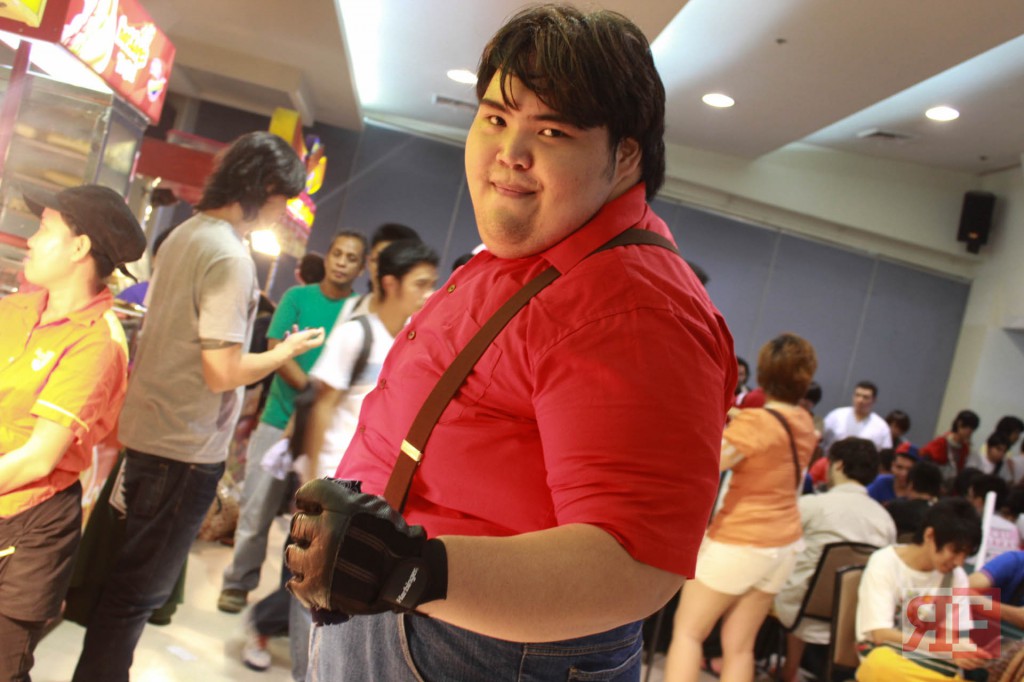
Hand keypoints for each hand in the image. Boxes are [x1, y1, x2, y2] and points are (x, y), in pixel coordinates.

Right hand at [280, 326, 324, 357]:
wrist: (282, 352)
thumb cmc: (293, 344)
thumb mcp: (304, 335)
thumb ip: (311, 332)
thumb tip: (319, 331)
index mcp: (309, 345)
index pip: (319, 341)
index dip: (322, 334)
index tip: (321, 328)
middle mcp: (304, 347)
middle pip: (309, 339)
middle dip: (309, 332)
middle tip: (308, 327)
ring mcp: (297, 348)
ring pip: (299, 338)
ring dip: (297, 332)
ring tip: (295, 326)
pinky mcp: (290, 348)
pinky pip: (291, 340)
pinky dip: (289, 336)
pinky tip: (287, 332)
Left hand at [285, 478, 446, 614]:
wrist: (408, 578)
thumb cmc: (397, 541)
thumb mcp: (379, 508)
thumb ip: (351, 502)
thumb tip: (326, 501)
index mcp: (342, 507)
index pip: (309, 492)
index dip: (308, 498)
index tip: (309, 504)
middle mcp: (326, 530)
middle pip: (298, 523)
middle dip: (307, 528)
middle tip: (316, 535)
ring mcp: (318, 561)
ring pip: (292, 553)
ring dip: (302, 555)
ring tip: (314, 559)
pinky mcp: (316, 588)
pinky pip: (294, 583)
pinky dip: (301, 582)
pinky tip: (310, 578)